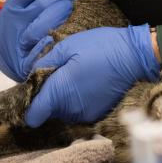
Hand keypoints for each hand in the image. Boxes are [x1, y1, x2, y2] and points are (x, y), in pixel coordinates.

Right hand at [0, 0, 86, 82]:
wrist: (8, 58)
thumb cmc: (19, 29)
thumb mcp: (19, 10)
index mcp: (13, 6)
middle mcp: (15, 22)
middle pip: (42, 3)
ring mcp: (20, 42)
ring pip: (41, 26)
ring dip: (59, 13)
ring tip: (73, 4)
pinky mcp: (25, 61)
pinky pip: (40, 51)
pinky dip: (50, 42)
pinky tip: (63, 34)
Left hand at [25, 25, 160, 126]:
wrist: (133, 56)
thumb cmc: (99, 47)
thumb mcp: (66, 46)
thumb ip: (44, 63)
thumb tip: (31, 74)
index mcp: (59, 92)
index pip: (33, 116)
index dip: (29, 106)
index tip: (33, 92)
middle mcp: (70, 109)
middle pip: (48, 112)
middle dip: (48, 97)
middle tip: (57, 75)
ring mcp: (85, 114)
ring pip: (63, 112)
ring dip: (63, 99)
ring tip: (73, 77)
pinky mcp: (97, 114)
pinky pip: (77, 111)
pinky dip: (77, 101)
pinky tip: (85, 83)